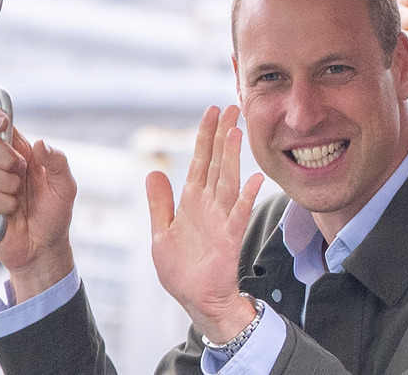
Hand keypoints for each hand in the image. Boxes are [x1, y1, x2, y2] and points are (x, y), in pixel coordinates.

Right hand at [0, 108, 76, 302]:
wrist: (46, 247)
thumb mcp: (66, 186)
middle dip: (4, 158)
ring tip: (19, 198)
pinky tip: (11, 211)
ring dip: (7, 186)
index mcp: (22, 154)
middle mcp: (2, 167)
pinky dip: (1, 205)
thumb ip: (57, 162)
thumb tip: (42, 144)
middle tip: (20, 173)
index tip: (0, 122)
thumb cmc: (55, 214)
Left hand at [148, 105, 263, 342]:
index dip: (204, 136)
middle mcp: (209, 205)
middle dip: (222, 135)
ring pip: (228, 181)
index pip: (200, 161)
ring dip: (232, 157)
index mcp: (192, 201)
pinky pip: (239, 213)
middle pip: (217, 163)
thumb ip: (159, 203)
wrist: (196, 299)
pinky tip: (253, 178)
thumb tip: (154, 171)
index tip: (211, 111)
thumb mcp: (161, 232)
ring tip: (236, 132)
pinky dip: (246, 196)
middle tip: (231, 108)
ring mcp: (221, 219)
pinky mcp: (230, 238)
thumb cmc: (180, 269)